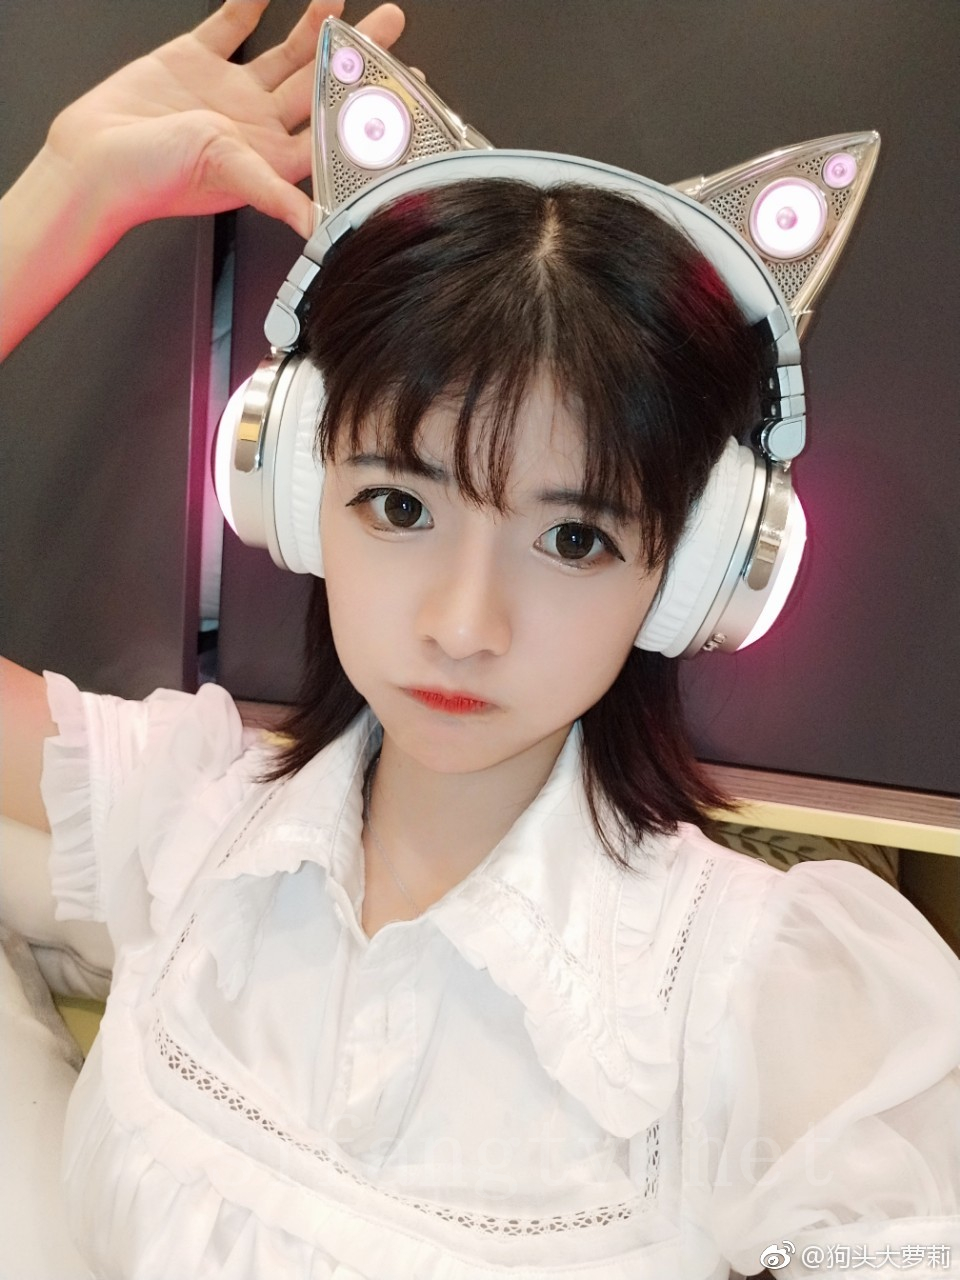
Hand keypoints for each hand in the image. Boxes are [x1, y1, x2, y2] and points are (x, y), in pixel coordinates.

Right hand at [45, 0, 405, 240]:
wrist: (98, 156)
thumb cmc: (156, 177)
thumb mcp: (229, 176)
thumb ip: (278, 194)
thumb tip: (315, 227)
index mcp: (274, 158)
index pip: (337, 131)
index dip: (372, 110)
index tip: (406, 86)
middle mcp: (259, 125)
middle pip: (322, 86)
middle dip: (358, 55)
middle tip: (390, 23)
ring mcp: (230, 93)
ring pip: (286, 54)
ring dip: (315, 26)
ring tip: (340, 1)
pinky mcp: (196, 62)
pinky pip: (232, 26)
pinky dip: (252, 4)